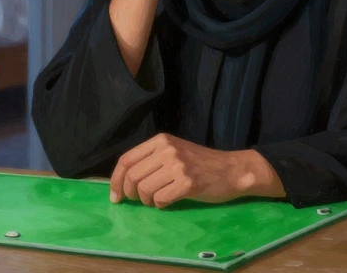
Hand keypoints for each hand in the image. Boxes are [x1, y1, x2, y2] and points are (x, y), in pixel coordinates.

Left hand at [108, 133, 280, 208]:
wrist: (232, 169)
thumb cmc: (201, 163)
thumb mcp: (174, 151)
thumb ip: (151, 159)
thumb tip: (123, 180)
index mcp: (160, 141)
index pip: (126, 160)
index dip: (115, 180)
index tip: (115, 195)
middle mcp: (167, 150)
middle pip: (132, 176)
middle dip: (129, 193)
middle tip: (136, 200)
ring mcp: (178, 166)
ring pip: (144, 190)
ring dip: (146, 201)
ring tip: (155, 200)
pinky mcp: (188, 183)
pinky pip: (160, 199)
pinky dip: (159, 205)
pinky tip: (167, 202)